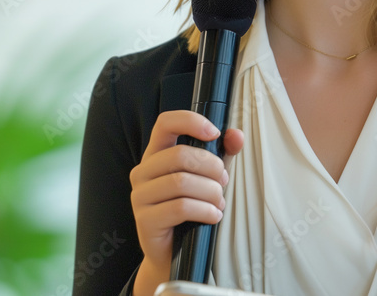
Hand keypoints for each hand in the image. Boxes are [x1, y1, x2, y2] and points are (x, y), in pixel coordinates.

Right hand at [129, 110, 244, 295]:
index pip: (165, 123)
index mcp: (155, 155)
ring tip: (219, 203)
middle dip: (211, 167)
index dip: (190, 121)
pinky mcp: (145, 220)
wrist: (173, 253)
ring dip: (211, 192)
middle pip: (180, 155)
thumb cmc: (190, 211)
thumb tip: (236, 136)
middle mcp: (142, 172)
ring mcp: (140, 196)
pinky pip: (180, 208)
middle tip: (223, 182)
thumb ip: (221, 154)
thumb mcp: (207, 178)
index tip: (214, 133)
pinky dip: (205, 210)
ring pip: (181, 182)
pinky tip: (213, 215)